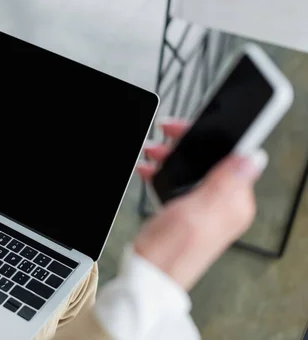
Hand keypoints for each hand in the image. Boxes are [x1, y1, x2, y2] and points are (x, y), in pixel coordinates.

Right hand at [134, 119, 266, 290]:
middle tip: (166, 132)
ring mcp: (209, 209)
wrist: (148, 276)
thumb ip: (224, 183)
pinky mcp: (193, 212)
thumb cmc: (169, 252)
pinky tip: (152, 170)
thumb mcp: (196, 212)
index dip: (213, 135)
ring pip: (195, 168)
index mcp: (235, 203)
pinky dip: (167, 173)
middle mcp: (226, 205)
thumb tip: (254, 157)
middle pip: (213, 160)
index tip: (194, 124)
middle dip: (187, 144)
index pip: (233, 156)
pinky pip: (184, 182)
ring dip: (173, 157)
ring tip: (153, 151)